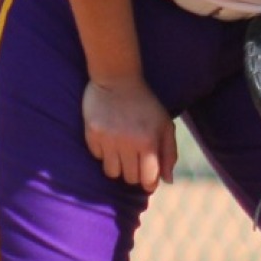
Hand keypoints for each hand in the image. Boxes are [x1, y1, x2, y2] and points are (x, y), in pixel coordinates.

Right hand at [82, 77, 176, 192]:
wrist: (117, 78)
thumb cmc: (145, 104)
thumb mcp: (164, 124)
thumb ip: (169, 153)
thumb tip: (167, 181)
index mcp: (148, 141)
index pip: (148, 180)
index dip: (149, 183)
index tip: (148, 178)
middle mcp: (127, 143)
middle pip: (130, 178)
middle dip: (134, 173)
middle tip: (135, 159)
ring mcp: (108, 139)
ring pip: (111, 173)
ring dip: (118, 166)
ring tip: (121, 151)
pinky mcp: (91, 134)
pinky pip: (97, 157)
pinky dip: (103, 153)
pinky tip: (109, 138)